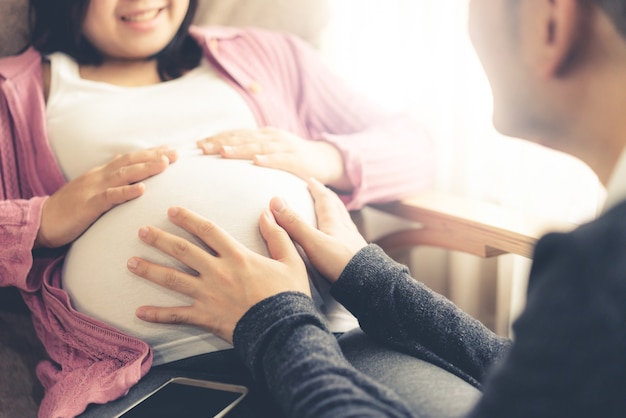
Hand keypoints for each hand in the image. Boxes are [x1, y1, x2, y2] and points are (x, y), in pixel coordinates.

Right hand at [36, 147, 177, 247]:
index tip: (171, 149)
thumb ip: (112, 186)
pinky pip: (110, 197)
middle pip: (130, 162)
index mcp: (101, 174)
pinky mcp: (88, 205)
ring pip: (123, 175)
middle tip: (176, 154)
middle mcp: (99, 176)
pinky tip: (142, 190)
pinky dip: (126, 192)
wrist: (41, 223)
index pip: (129, 159)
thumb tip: (133, 180)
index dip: (150, 153)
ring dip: (145, 168)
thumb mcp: (94, 194)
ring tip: (165, 163)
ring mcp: (93, 189)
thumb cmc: (70, 211)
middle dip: (154, 156)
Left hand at [128, 206, 310, 343]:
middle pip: (183, 251)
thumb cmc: (288, 295)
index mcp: (237, 256)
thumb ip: (277, 234)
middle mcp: (217, 271)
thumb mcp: (290, 259)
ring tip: (130, 262)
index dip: (188, 218)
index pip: (207, 230)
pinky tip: (139, 312)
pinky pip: (176, 315)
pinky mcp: (205, 316)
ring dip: (150, 269)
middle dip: (160, 239)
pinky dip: (157, 314)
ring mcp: (208, 294)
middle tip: (142, 230)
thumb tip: (268, 211)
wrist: (283, 329)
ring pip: (172, 279)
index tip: (172, 210)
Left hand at [197, 127, 352, 191]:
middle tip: (201, 149)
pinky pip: (282, 159)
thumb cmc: (293, 159)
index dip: (217, 138)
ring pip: (259, 146)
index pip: (236, 134)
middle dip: (221, 142)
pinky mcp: (298, 160)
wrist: (326, 160)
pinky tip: (256, 161)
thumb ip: (251, 152)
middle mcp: (272, 137)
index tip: (197, 145)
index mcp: (263, 135)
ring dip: (240, 148)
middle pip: (242, 138)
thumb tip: (223, 157)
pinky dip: (269, 159)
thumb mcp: (271, 151)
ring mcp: (285, 147)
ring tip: (223, 152)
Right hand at [271, 178, 367, 282]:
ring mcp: (354, 242)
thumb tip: (276, 201)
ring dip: (338, 211)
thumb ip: (294, 224)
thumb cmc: (339, 263)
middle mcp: (346, 229)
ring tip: (335, 209)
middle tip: (322, 190)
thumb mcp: (312, 242)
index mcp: (334, 223)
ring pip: (345, 220)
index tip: (311, 180)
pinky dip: (344, 230)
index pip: (325, 200)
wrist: (367, 283)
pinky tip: (345, 238)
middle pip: (337, 207)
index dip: (317, 189)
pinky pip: (350, 236)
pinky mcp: (358, 256)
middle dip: (328, 197)